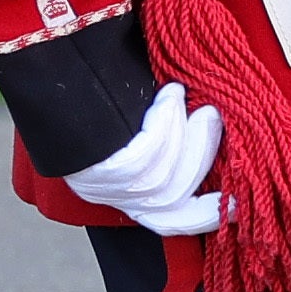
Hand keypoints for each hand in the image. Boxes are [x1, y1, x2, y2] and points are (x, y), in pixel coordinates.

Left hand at [62, 82, 227, 236]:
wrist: (51, 70)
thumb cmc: (100, 94)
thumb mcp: (139, 126)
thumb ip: (173, 141)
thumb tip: (214, 131)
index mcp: (124, 196)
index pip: (173, 221)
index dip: (207, 215)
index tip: (238, 201)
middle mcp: (112, 198)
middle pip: (175, 197)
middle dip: (202, 154)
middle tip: (213, 115)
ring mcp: (103, 186)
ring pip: (166, 176)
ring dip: (185, 134)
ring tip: (185, 96)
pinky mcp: (99, 170)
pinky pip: (151, 156)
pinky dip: (168, 123)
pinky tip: (169, 95)